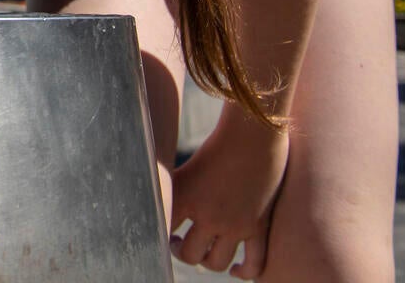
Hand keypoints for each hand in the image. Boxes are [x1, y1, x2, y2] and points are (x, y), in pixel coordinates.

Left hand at [170, 108, 289, 278]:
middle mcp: (209, 216)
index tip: (162, 234)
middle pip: (191, 255)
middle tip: (179, 244)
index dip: (159, 238)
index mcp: (186, 198)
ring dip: (208, 262)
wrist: (253, 136)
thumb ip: (168, 185)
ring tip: (202, 252)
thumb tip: (145, 190)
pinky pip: (255, 264)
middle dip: (181, 252)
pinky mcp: (260, 227)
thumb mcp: (185, 167)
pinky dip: (244, 273)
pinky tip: (236, 271)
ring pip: (217, 264)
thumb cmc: (216, 146)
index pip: (163, 232)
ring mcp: (236, 225)